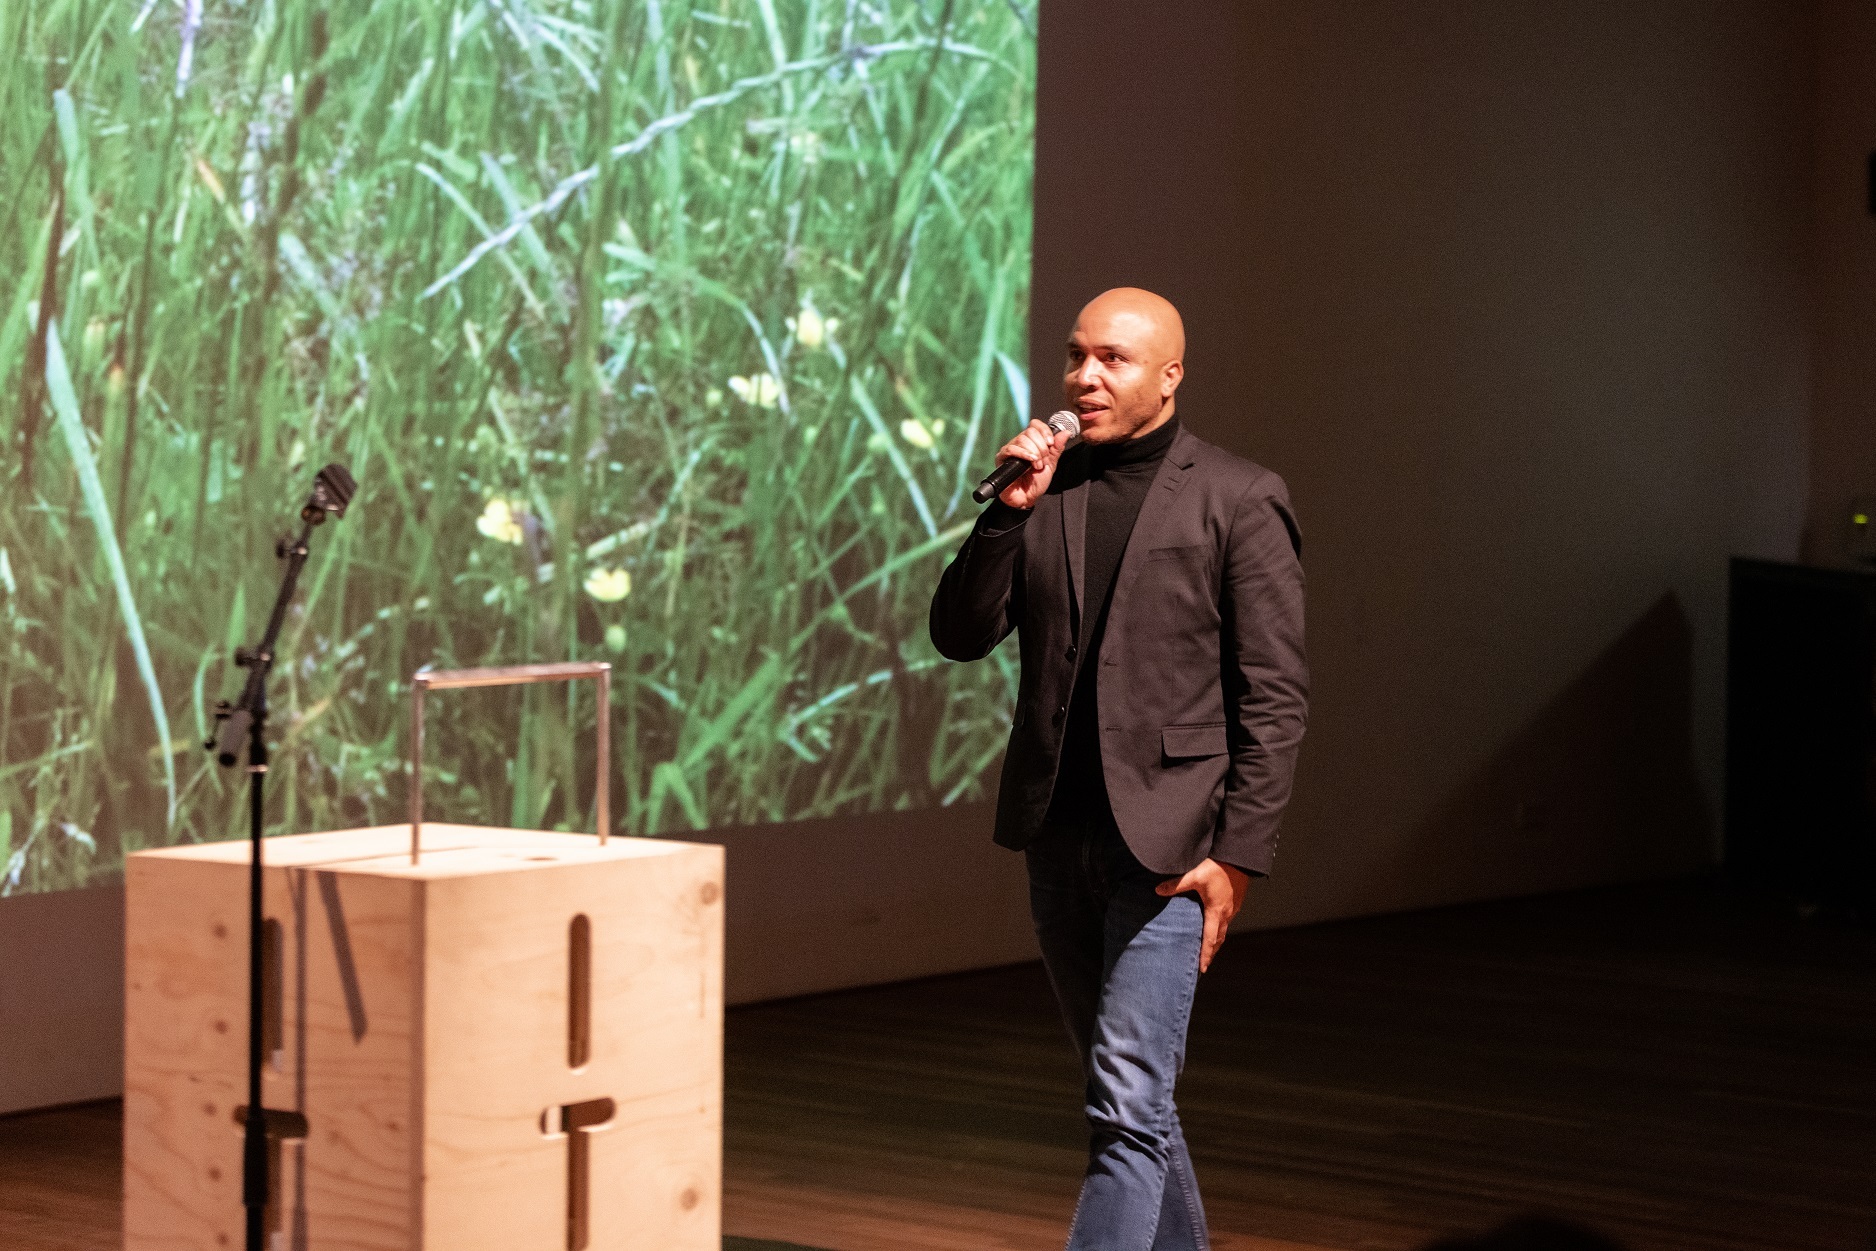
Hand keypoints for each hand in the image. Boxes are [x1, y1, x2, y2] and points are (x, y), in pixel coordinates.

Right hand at [995, 419, 1070, 508]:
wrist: (1027, 498)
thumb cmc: (1037, 483)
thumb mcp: (1051, 464)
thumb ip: (1057, 448)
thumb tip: (1065, 432)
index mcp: (1031, 442)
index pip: (1035, 425)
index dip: (1044, 431)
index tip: (1051, 443)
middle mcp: (1020, 442)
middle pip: (1030, 431)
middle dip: (1041, 447)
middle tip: (1043, 461)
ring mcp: (1010, 449)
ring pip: (1023, 439)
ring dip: (1034, 454)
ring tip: (1036, 466)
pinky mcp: (1002, 457)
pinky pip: (1012, 448)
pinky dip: (1024, 454)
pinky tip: (1030, 461)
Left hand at [1156, 858, 1250, 972]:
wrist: (1239, 859)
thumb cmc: (1218, 868)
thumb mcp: (1195, 875)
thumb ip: (1177, 884)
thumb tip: (1157, 891)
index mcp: (1215, 912)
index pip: (1209, 939)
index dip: (1205, 955)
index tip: (1202, 969)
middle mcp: (1226, 914)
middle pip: (1218, 940)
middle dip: (1210, 953)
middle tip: (1203, 965)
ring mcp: (1232, 908)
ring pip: (1223, 931)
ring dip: (1215, 942)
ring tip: (1208, 950)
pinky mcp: (1234, 902)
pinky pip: (1226, 922)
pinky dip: (1219, 930)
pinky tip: (1214, 927)